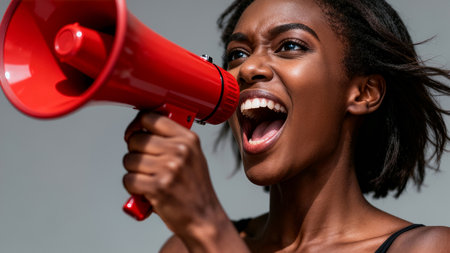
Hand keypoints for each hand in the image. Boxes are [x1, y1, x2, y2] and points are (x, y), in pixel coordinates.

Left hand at [122, 111, 222, 234]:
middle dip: (135, 154)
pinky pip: (128, 180)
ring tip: (149, 180)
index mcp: (188, 139)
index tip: (133, 134)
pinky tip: (146, 191)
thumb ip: (172, 141)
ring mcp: (169, 168)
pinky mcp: (158, 187)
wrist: (203, 218)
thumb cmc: (194, 189)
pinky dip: (132, 188)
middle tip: (146, 166)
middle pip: (136, 140)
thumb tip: (141, 129)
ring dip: (133, 172)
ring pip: (129, 160)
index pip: (150, 118)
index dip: (136, 126)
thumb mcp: (192, 157)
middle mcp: (180, 151)